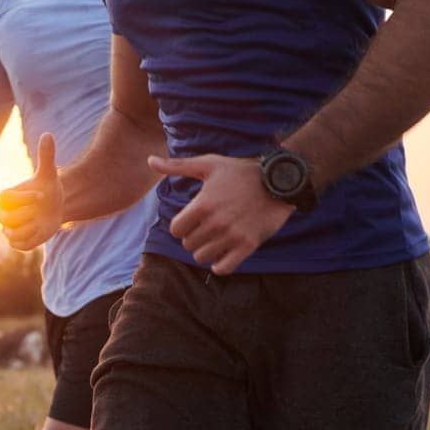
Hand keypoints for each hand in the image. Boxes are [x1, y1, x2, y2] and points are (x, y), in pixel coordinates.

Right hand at [0, 133, 61, 251]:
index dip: (23, 198)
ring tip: (40, 219)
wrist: (56, 208)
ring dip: (32, 226)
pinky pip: (19, 244)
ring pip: (13, 234)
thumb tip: (47, 134)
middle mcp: (2, 214)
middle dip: (29, 214)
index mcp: (5, 197)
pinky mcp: (16, 242)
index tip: (41, 196)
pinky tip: (39, 229)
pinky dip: (32, 238)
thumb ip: (46, 155)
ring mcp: (8, 229)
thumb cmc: (49, 189)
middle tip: (41, 209)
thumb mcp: (49, 173)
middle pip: (7, 219)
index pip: (5, 199)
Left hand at [148, 154, 295, 274]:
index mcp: (203, 205)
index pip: (176, 230)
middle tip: (206, 228)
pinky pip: (223, 269)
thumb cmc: (241, 171)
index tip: (192, 220)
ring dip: (205, 251)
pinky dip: (220, 265)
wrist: (279, 180)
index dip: (181, 226)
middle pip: (188, 245)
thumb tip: (150, 161)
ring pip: (202, 258)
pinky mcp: (248, 246)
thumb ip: (177, 166)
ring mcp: (232, 236)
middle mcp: (216, 222)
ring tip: (215, 240)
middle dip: (194, 237)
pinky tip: (224, 254)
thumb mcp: (208, 164)